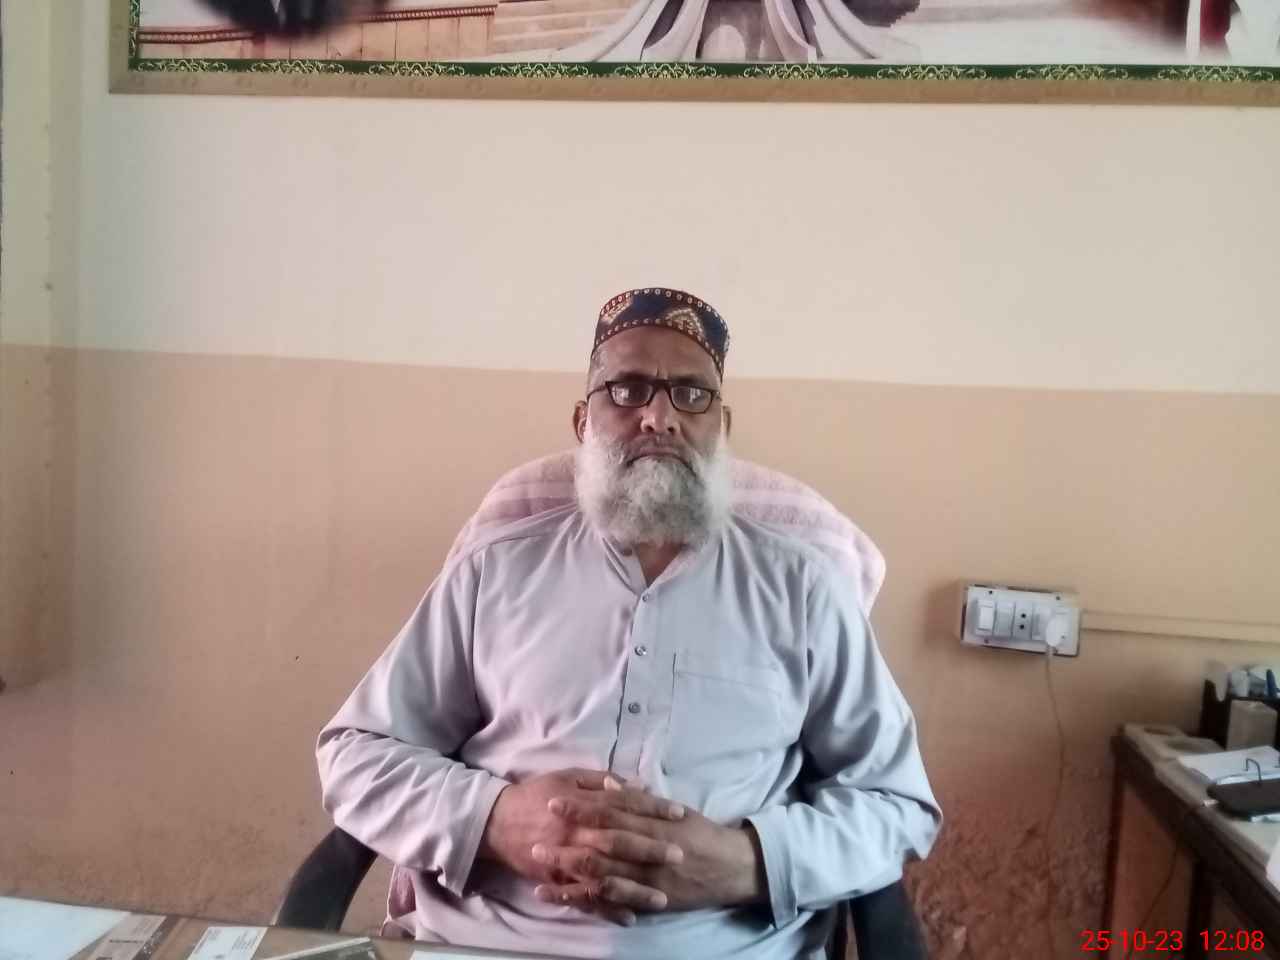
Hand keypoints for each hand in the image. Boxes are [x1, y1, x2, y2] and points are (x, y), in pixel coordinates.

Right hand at [477, 768, 685, 924]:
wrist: (496, 822)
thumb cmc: (537, 794)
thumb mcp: (568, 777)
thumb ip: (601, 781)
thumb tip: (633, 785)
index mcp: (582, 805)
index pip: (625, 806)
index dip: (653, 809)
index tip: (679, 814)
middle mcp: (577, 834)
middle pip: (619, 842)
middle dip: (650, 849)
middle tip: (679, 856)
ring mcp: (567, 861)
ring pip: (604, 877)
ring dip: (634, 889)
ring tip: (662, 898)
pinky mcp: (557, 882)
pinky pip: (584, 899)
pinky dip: (606, 910)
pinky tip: (629, 917)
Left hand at [532, 777, 766, 913]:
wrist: (732, 868)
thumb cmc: (701, 833)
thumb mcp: (675, 809)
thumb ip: (641, 799)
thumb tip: (609, 783)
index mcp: (654, 824)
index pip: (612, 813)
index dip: (582, 808)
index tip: (554, 802)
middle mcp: (649, 853)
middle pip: (601, 846)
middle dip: (567, 842)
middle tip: (535, 837)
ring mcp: (647, 880)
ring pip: (602, 877)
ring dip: (569, 873)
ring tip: (539, 868)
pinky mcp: (647, 901)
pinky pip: (613, 902)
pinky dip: (585, 900)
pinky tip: (561, 897)